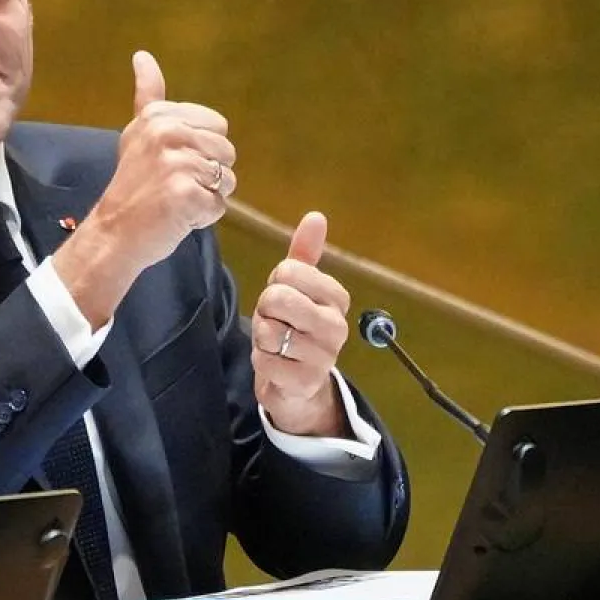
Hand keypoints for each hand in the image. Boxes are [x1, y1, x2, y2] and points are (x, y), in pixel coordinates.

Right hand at [54, 51, 236, 325]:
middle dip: (208, 174)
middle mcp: (167, 132)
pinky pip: (219, 205)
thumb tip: (142, 55)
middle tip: (172, 186)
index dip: (201, 150)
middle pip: (227, 151)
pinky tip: (177, 217)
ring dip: (207, 196)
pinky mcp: (186, 193)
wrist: (114, 234)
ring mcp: (176, 162)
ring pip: (227, 179)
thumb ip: (148, 95)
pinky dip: (203, 217)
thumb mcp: (138, 133)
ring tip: (175, 200)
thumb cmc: (132, 187)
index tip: (168, 163)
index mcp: (159, 115)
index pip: (217, 126)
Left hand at [250, 213, 352, 436]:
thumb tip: (316, 216)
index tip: (284, 301)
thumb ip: (305, 254)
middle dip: (264, 311)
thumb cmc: (296, 327)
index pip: (288, 270)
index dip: (274, 285)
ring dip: (262, 338)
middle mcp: (337, 325)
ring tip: (277, 345)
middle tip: (276, 323)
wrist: (299, 383)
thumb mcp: (299, 289)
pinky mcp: (306, 382)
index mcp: (337, 297)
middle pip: (276, 297)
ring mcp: (325, 356)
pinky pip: (265, 361)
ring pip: (268, 330)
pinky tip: (276, 366)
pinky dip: (262, 362)